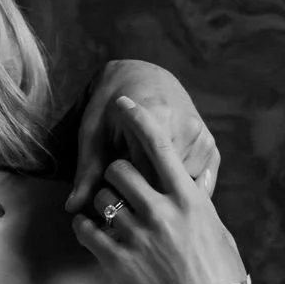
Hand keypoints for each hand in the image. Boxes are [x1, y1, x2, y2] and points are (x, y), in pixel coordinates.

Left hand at [65, 60, 219, 213]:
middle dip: (142, 201)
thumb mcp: (94, 132)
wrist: (144, 76)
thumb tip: (73, 207)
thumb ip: (87, 170)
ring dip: (161, 198)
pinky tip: (161, 192)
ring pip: (180, 190)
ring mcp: (204, 139)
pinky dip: (176, 193)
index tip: (108, 206)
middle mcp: (187, 129)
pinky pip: (196, 185)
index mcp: (158, 119)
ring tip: (141, 193)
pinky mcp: (211, 148)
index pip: (141, 179)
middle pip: (164, 186)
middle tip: (122, 204)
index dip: (123, 198)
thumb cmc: (111, 104)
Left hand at [72, 96, 245, 283]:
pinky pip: (86, 229)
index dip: (138, 118)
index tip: (124, 102)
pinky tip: (93, 232)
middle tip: (119, 187)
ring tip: (111, 216)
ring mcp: (137, 235)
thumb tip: (186, 189)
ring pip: (101, 196)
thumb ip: (194, 206)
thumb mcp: (216, 232)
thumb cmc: (220, 277)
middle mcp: (161, 211)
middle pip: (120, 168)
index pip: (159, 145)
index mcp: (189, 199)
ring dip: (101, 202)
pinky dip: (85, 227)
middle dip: (115, 173)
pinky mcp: (116, 260)